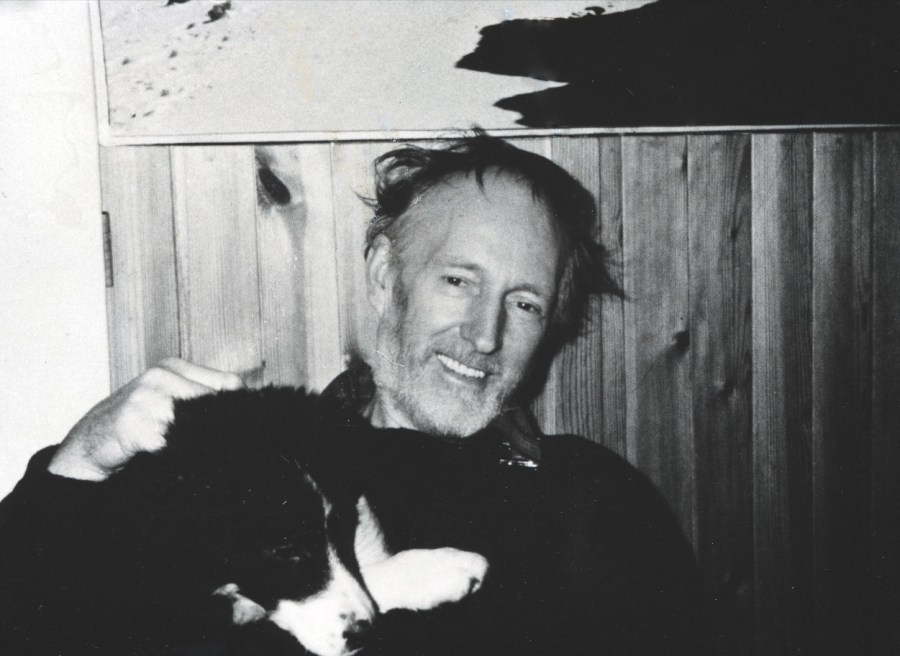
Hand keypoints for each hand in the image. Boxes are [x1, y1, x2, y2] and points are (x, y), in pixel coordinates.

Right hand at [48, 358, 243, 480]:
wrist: (91, 441)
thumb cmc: (138, 421)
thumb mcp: (171, 401)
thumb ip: (202, 399)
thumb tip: (249, 409)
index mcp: (173, 366)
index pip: (228, 382)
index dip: (241, 406)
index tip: (250, 425)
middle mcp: (161, 376)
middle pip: (215, 401)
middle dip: (225, 424)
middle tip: (238, 445)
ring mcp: (145, 398)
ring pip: (196, 421)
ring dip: (205, 439)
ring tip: (207, 450)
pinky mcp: (134, 425)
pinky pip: (172, 442)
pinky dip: (182, 452)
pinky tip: (181, 457)